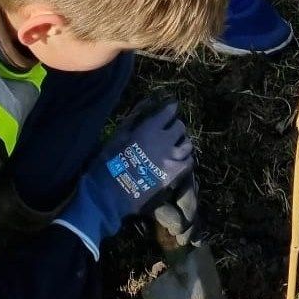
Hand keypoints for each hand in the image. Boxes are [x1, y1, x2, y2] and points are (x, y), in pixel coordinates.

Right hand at [54, 97, 195, 258]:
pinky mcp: (174, 175)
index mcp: (149, 129)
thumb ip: (134, 118)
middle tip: (170, 134)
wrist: (110, 195)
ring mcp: (171, 158)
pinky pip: (189, 162)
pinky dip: (185, 161)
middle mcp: (164, 140)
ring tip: (175, 149)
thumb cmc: (110, 163)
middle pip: (180, 127)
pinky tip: (177, 163)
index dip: (171, 110)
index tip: (171, 110)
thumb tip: (146, 102)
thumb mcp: (118, 136)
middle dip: (176, 128)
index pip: (169, 112)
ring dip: (182, 145)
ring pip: (188, 145)